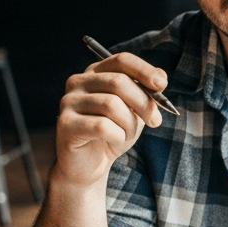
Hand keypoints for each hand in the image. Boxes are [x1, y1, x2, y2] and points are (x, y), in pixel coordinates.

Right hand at [54, 53, 164, 189]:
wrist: (90, 166)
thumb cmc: (114, 134)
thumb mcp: (135, 111)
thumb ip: (146, 93)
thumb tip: (161, 78)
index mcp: (95, 73)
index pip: (121, 61)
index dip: (144, 70)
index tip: (162, 85)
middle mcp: (78, 82)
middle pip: (118, 82)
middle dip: (143, 103)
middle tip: (155, 121)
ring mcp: (68, 102)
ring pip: (111, 105)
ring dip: (129, 124)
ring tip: (127, 135)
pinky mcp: (65, 124)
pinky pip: (102, 126)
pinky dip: (117, 136)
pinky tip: (114, 141)